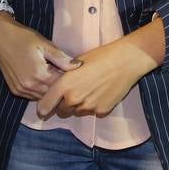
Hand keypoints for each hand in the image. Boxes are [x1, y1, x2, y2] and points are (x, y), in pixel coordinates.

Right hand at [0, 12, 80, 99]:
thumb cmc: (23, 37)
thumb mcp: (45, 44)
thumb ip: (61, 58)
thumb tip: (78, 66)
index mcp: (39, 74)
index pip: (61, 85)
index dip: (69, 79)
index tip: (74, 73)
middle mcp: (29, 86)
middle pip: (52, 94)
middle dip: (60, 86)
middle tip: (63, 74)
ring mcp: (21, 90)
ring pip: (42, 97)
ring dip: (49, 90)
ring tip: (53, 75)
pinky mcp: (15, 90)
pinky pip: (32, 96)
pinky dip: (39, 90)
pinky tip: (42, 78)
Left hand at [36, 36, 158, 119]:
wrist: (125, 62)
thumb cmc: (100, 57)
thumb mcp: (76, 63)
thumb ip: (64, 77)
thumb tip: (57, 85)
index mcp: (64, 85)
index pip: (45, 106)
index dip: (43, 107)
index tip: (44, 107)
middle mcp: (74, 99)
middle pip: (61, 111)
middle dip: (62, 105)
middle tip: (71, 94)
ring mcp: (88, 108)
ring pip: (76, 112)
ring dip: (77, 106)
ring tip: (88, 91)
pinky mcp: (101, 112)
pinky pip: (91, 112)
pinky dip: (92, 106)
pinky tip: (99, 93)